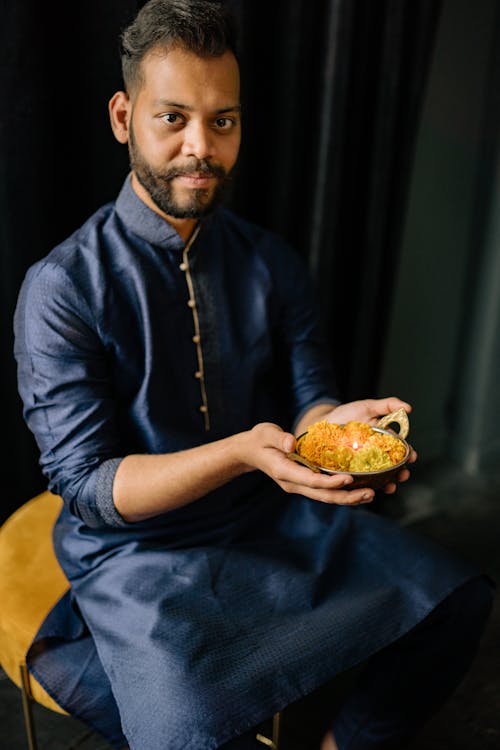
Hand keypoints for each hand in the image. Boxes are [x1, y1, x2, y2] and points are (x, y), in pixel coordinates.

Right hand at [239, 423, 377, 506]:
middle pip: (323, 495)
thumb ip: (278, 437)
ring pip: (326, 497)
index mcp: (284, 472)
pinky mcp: (304, 483)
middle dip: (347, 496)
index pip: (310, 481)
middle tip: (370, 493)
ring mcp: (299, 486)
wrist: (250, 452)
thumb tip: (291, 443)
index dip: (330, 482)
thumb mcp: (265, 433)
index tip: (348, 479)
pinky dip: (342, 492)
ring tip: (371, 494)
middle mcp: (293, 483)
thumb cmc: (259, 440)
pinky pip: (325, 492)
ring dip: (348, 498)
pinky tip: (359, 489)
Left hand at [295, 396, 416, 495]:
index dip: (408, 454)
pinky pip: (360, 481)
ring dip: (387, 483)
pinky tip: (369, 489)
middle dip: (400, 473)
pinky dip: (365, 486)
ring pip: (379, 477)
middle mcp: (375, 455)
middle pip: (393, 467)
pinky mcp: (350, 471)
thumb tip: (407, 408)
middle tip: (403, 475)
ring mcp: (363, 464)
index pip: (400, 450)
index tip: (412, 457)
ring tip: (390, 487)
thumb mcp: (368, 407)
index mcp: (383, 441)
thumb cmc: (347, 414)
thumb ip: (387, 405)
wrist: (323, 422)